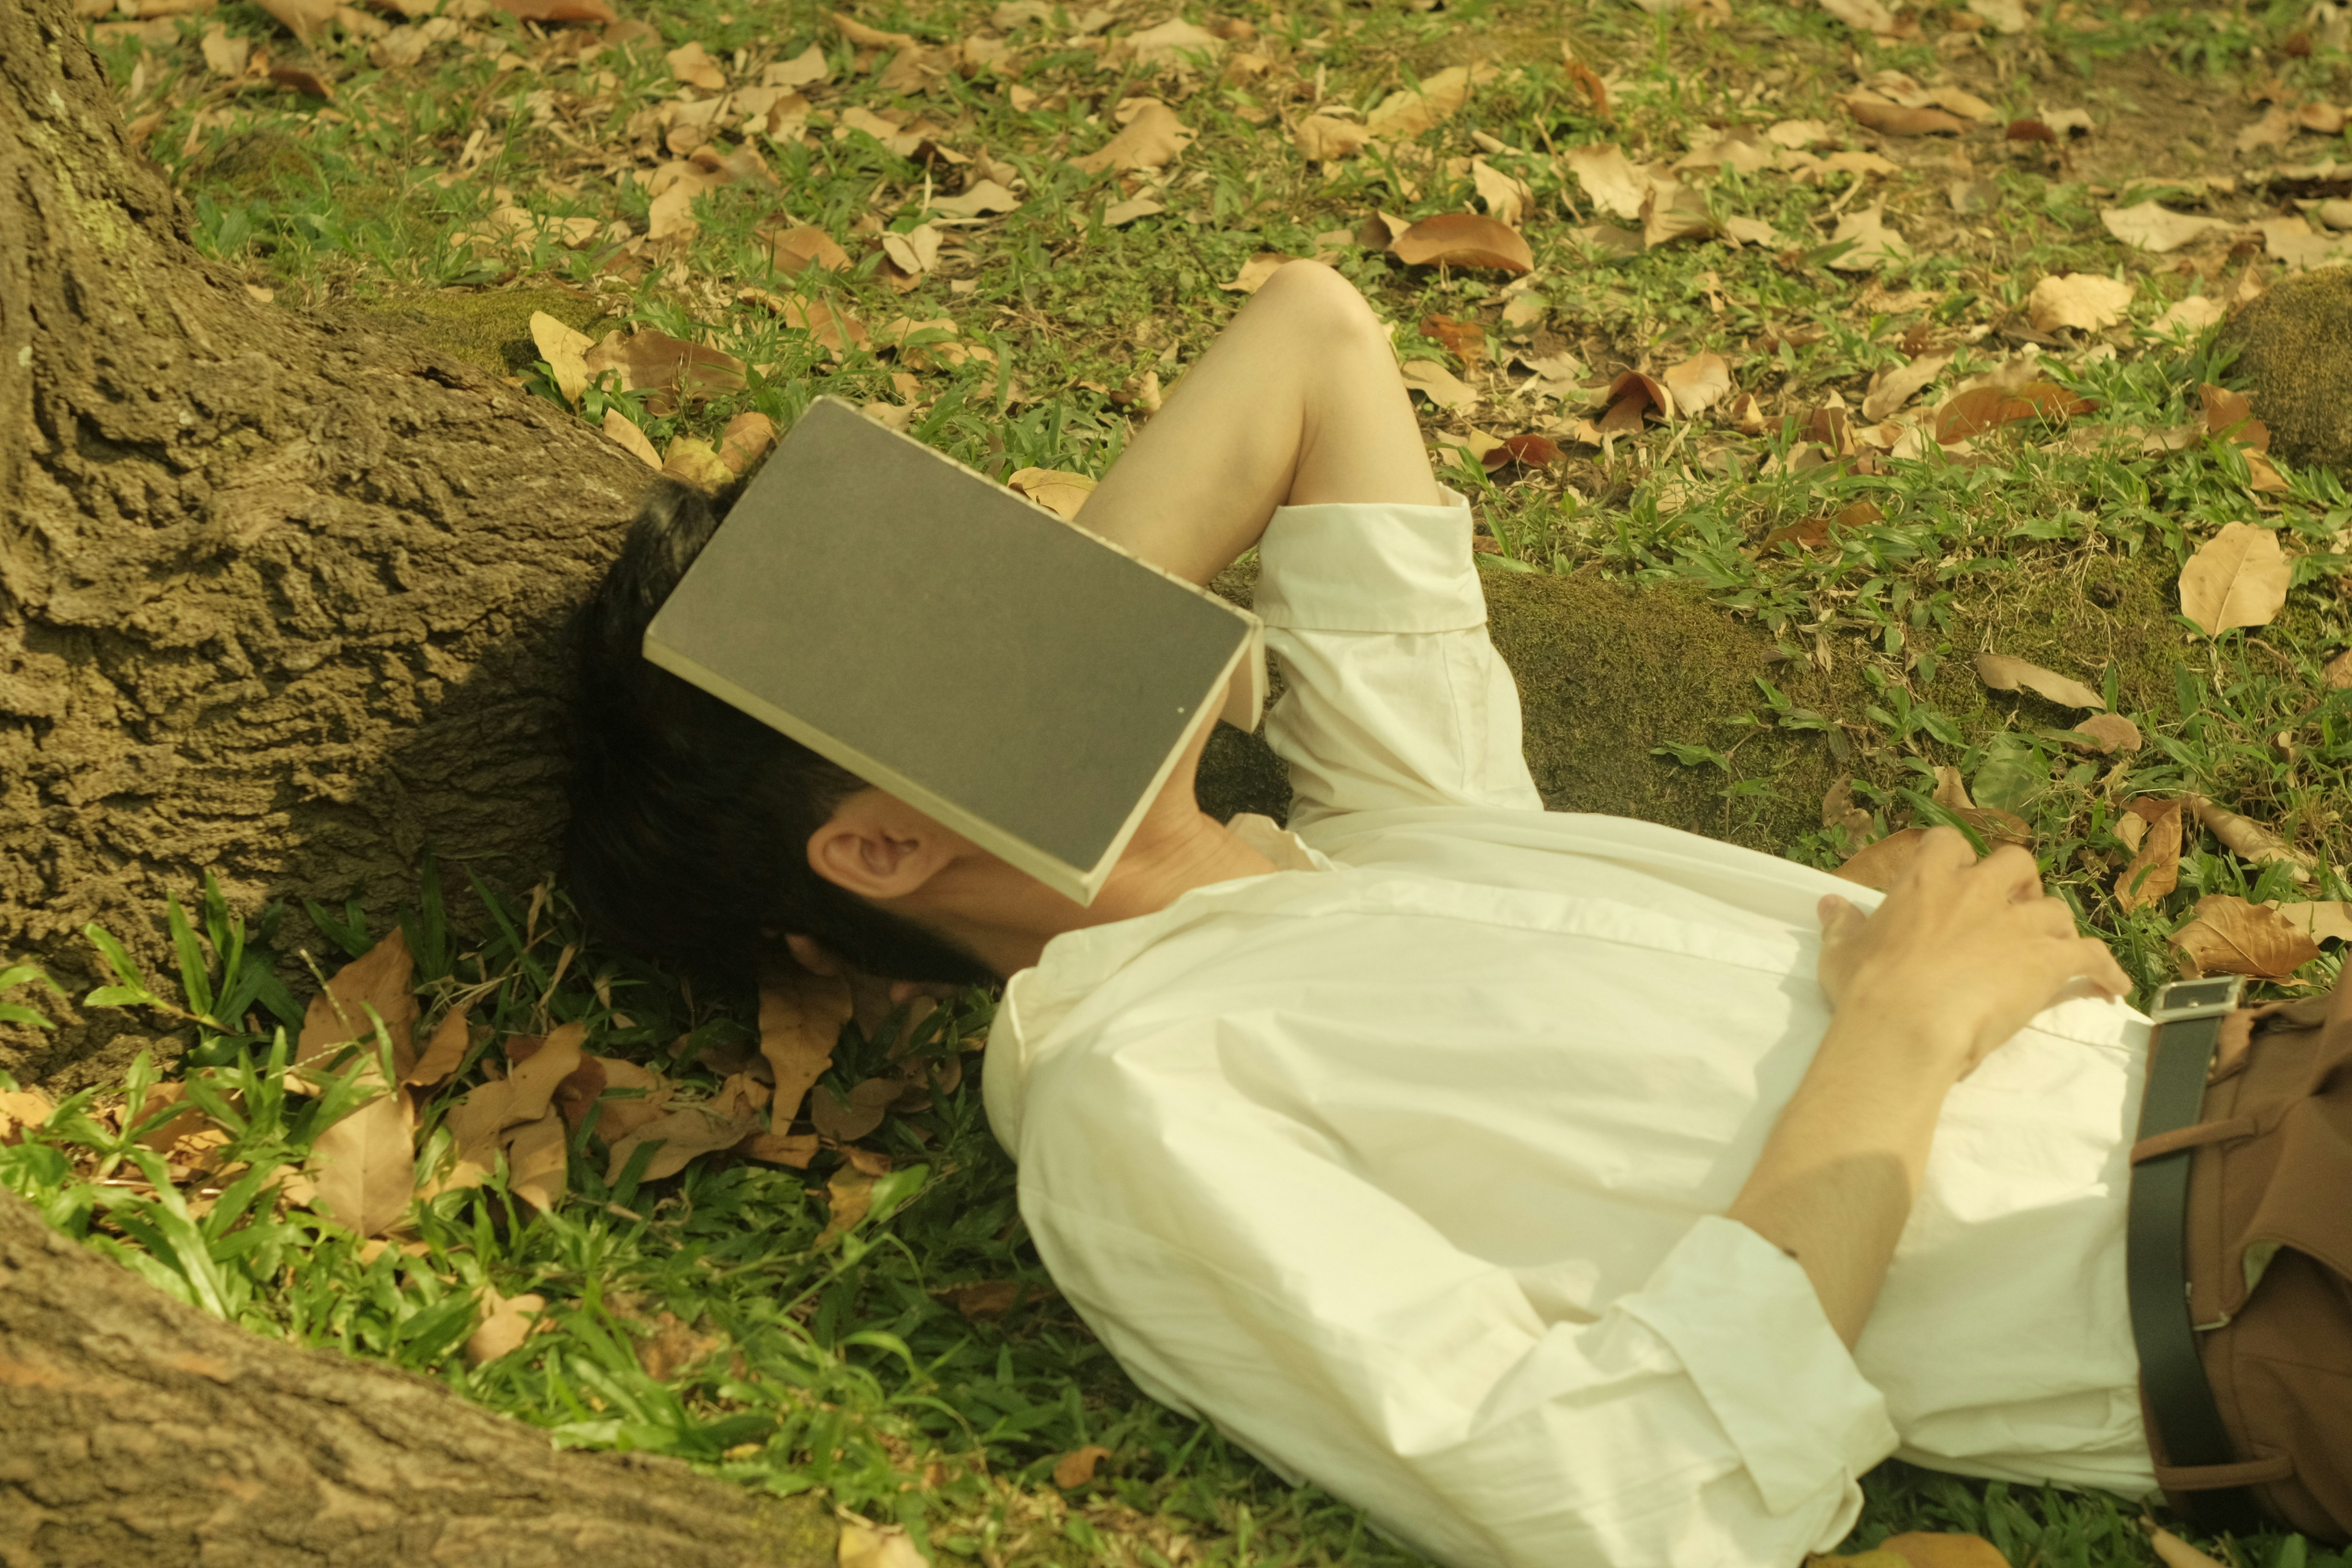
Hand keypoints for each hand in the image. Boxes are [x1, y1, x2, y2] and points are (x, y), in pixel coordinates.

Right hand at [1815, 828, 2130, 1075]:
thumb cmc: (1867, 990)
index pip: (1949, 844)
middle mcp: (1978, 891)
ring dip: (2057, 929)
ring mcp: (2018, 924)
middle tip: (2013, 911)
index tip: (1957, 879)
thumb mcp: (1842, 953)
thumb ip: (1842, 925)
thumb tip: (1830, 904)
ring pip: (2057, 910)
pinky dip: (2106, 971)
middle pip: (2016, 863)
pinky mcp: (2049, 960)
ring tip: (2053, 954)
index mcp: (1926, 881)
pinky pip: (2093, 957)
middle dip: (2020, 883)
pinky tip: (2113, 988)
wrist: (1905, 1027)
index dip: (1958, 859)